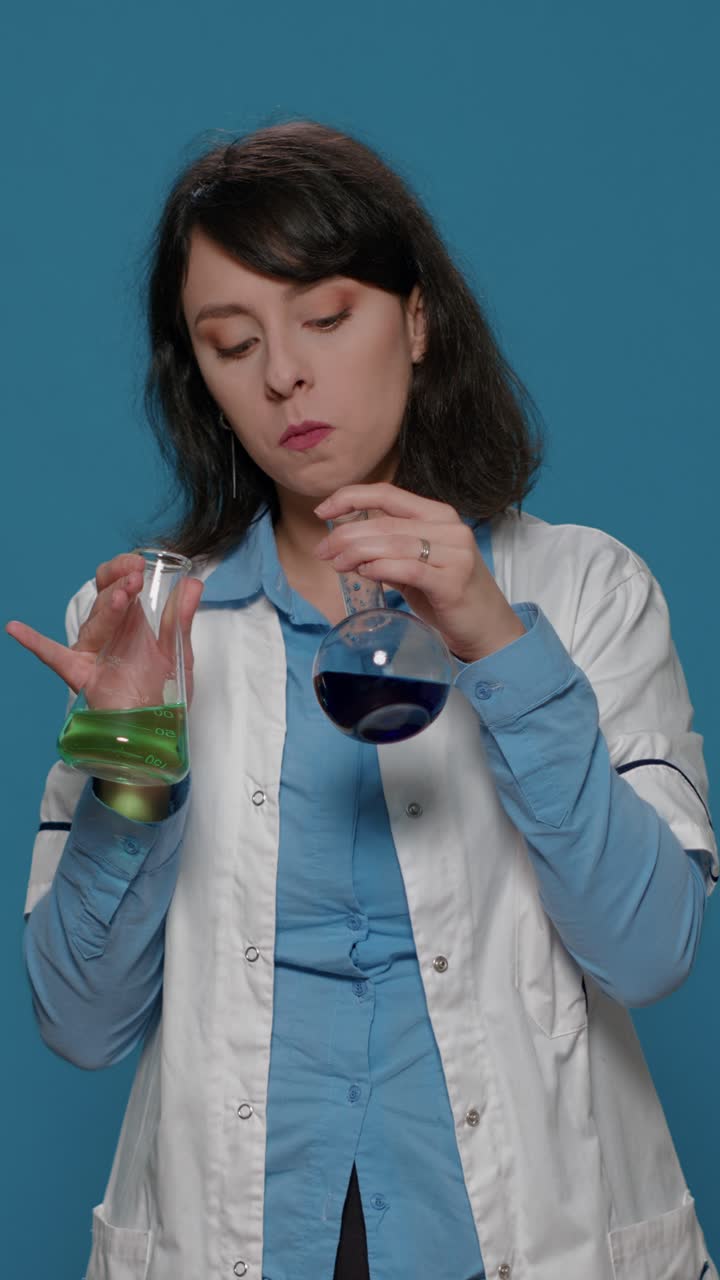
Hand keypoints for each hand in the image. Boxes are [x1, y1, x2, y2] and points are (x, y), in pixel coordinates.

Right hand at [6, 553, 204, 706]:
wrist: (158, 733)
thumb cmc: (164, 693)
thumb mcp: (179, 653)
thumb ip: (182, 619)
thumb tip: (193, 583)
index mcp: (131, 621)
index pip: (118, 583)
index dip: (124, 569)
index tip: (138, 564)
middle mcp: (109, 633)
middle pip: (103, 597)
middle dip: (118, 583)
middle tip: (136, 578)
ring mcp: (93, 653)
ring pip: (93, 623)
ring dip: (107, 609)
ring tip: (123, 598)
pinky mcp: (82, 676)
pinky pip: (55, 657)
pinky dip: (35, 643)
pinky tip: (15, 628)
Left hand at [314, 483, 524, 661]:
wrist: (488, 629)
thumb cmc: (448, 594)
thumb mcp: (417, 564)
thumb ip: (387, 551)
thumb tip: (343, 548)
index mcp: (439, 515)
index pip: (388, 494)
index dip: (351, 497)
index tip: (322, 510)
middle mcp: (450, 528)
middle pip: (385, 522)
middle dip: (346, 534)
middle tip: (323, 551)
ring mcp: (455, 554)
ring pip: (393, 543)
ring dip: (357, 553)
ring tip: (336, 564)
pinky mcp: (453, 582)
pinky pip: (408, 568)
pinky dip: (381, 569)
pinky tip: (364, 574)